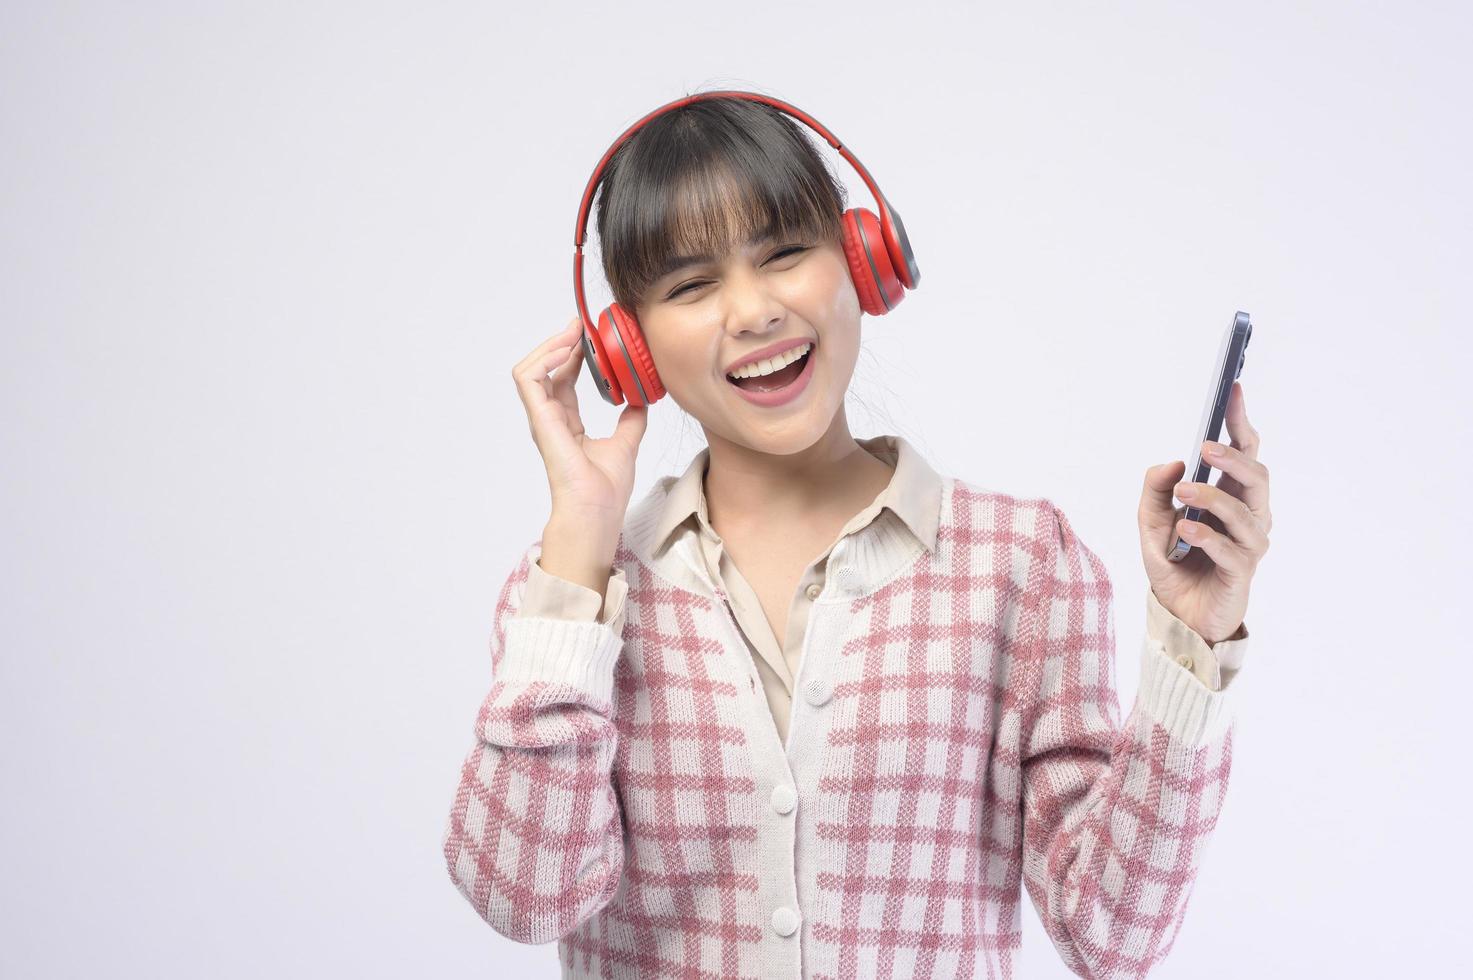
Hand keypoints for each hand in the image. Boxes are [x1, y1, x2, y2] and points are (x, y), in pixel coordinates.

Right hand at [512, 315, 648, 533]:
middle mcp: (551, 419)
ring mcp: (542, 418)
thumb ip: (631, 420)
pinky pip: (529, 378)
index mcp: (567, 424)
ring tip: (574, 332)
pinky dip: (545, 358)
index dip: (575, 356)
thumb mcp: (626, 443)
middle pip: (547, 370)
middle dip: (562, 343)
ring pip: (531, 369)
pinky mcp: (540, 418)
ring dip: (551, 346)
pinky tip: (568, 349)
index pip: (564, 380)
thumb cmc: (605, 489)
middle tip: (582, 325)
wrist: (596, 510)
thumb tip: (641, 400)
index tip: (590, 337)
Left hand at [1138, 382, 1271, 643]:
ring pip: (1244, 510)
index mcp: (1232, 494)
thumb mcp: (1149, 521)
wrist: (1178, 612)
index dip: (1239, 420)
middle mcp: (1250, 514)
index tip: (1231, 389)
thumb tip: (1173, 462)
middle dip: (1232, 459)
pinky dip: (1206, 535)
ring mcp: (1249, 544)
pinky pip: (1230, 548)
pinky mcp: (1241, 572)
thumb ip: (1156, 489)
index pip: (1244, 451)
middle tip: (1204, 449)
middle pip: (1256, 475)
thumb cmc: (1174, 561)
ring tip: (1184, 493)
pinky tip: (1184, 530)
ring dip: (1212, 497)